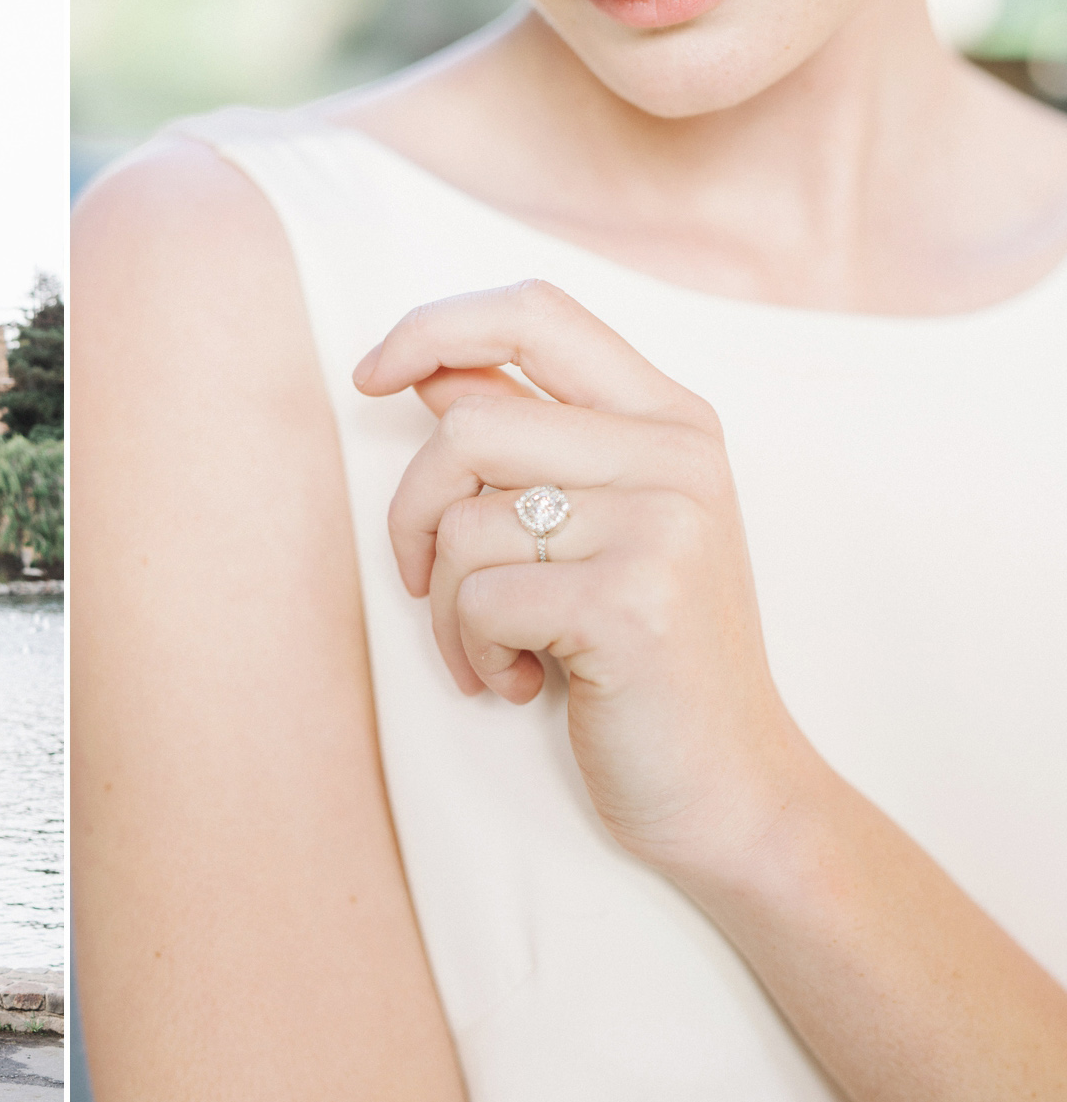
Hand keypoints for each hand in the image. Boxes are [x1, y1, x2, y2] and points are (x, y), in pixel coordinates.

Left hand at [353, 280, 813, 871]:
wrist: (732, 789)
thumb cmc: (647, 658)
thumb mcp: (601, 527)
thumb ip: (528, 441)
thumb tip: (428, 368)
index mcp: (671, 418)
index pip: (535, 312)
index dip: (432, 328)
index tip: (369, 376)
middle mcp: (676, 454)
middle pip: (468, 428)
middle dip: (412, 516)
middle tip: (425, 584)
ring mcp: (662, 525)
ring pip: (463, 523)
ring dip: (445, 606)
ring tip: (495, 650)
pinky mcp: (631, 602)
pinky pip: (480, 599)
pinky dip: (473, 653)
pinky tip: (522, 684)